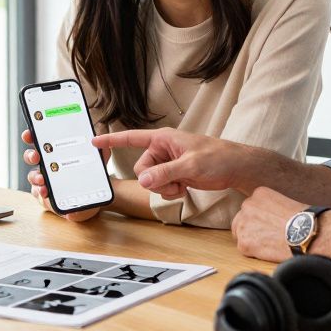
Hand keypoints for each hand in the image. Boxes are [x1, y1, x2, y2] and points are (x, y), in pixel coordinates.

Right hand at [21, 129, 109, 221]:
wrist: (91, 197)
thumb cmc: (88, 175)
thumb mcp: (97, 161)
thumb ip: (100, 151)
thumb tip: (100, 143)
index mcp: (56, 152)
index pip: (40, 140)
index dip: (31, 136)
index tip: (29, 134)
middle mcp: (47, 164)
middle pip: (32, 156)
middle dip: (30, 155)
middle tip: (36, 157)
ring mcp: (45, 180)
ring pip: (33, 176)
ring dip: (35, 176)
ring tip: (43, 179)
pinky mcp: (46, 195)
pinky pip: (38, 192)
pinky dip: (40, 191)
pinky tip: (45, 191)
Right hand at [99, 128, 250, 198]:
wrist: (236, 169)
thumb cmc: (218, 157)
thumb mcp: (190, 165)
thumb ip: (165, 172)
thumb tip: (143, 181)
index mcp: (162, 139)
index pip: (132, 138)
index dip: (112, 140)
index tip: (94, 141)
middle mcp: (162, 150)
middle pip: (141, 170)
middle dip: (155, 180)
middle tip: (176, 180)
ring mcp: (167, 164)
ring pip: (150, 182)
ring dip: (165, 188)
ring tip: (183, 183)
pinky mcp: (174, 175)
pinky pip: (160, 188)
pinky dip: (171, 192)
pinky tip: (185, 187)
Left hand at [231, 187, 303, 261]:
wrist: (307, 235)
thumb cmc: (303, 221)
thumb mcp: (284, 204)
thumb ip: (269, 208)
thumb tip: (266, 219)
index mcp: (259, 194)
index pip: (251, 208)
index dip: (259, 219)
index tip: (269, 225)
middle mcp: (247, 205)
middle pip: (241, 220)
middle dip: (252, 229)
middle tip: (267, 236)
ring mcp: (243, 224)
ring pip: (241, 234)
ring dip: (252, 240)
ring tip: (269, 243)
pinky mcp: (243, 242)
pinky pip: (244, 249)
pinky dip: (254, 252)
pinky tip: (269, 250)